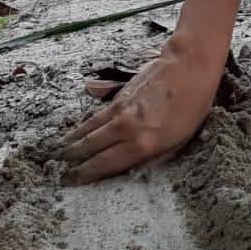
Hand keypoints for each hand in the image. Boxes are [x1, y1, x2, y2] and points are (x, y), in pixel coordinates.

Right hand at [61, 40, 223, 181]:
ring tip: (58, 155)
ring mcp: (119, 112)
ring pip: (88, 132)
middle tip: (59, 172)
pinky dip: (82, 127)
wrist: (189, 68)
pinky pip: (95, 117)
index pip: (105, 165)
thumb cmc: (192, 106)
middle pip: (90, 149)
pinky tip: (75, 134)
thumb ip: (154, 160)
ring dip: (72, 144)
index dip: (85, 175)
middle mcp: (126, 130)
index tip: (72, 182)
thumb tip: (134, 171)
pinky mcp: (118, 98)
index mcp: (143, 145)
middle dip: (72, 162)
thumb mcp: (180, 141)